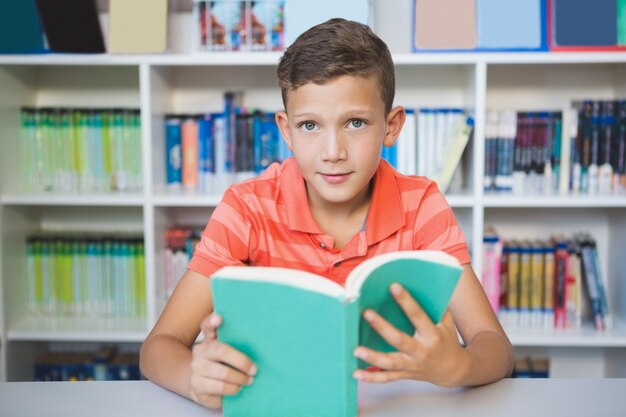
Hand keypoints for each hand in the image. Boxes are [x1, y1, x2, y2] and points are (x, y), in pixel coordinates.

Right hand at [190, 314, 256, 408]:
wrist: (205, 388)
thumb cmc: (224, 367)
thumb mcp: (231, 353)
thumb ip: (239, 344)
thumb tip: (261, 339)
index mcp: (210, 338)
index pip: (208, 325)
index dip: (212, 321)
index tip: (220, 318)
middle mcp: (200, 350)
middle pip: (221, 350)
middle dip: (242, 362)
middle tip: (254, 370)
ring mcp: (197, 367)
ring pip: (223, 372)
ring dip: (240, 378)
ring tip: (248, 381)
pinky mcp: (197, 385)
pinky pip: (220, 387)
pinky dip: (234, 389)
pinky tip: (238, 388)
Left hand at [352, 283, 467, 386]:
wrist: (454, 370)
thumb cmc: (446, 340)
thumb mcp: (447, 321)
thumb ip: (434, 305)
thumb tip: (420, 284)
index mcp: (433, 335)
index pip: (418, 315)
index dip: (406, 301)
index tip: (393, 286)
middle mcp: (422, 351)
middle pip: (400, 340)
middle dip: (382, 327)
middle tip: (366, 313)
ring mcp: (412, 365)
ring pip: (391, 363)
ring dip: (373, 357)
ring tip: (357, 349)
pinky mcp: (405, 374)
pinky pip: (386, 377)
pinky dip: (371, 377)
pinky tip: (356, 373)